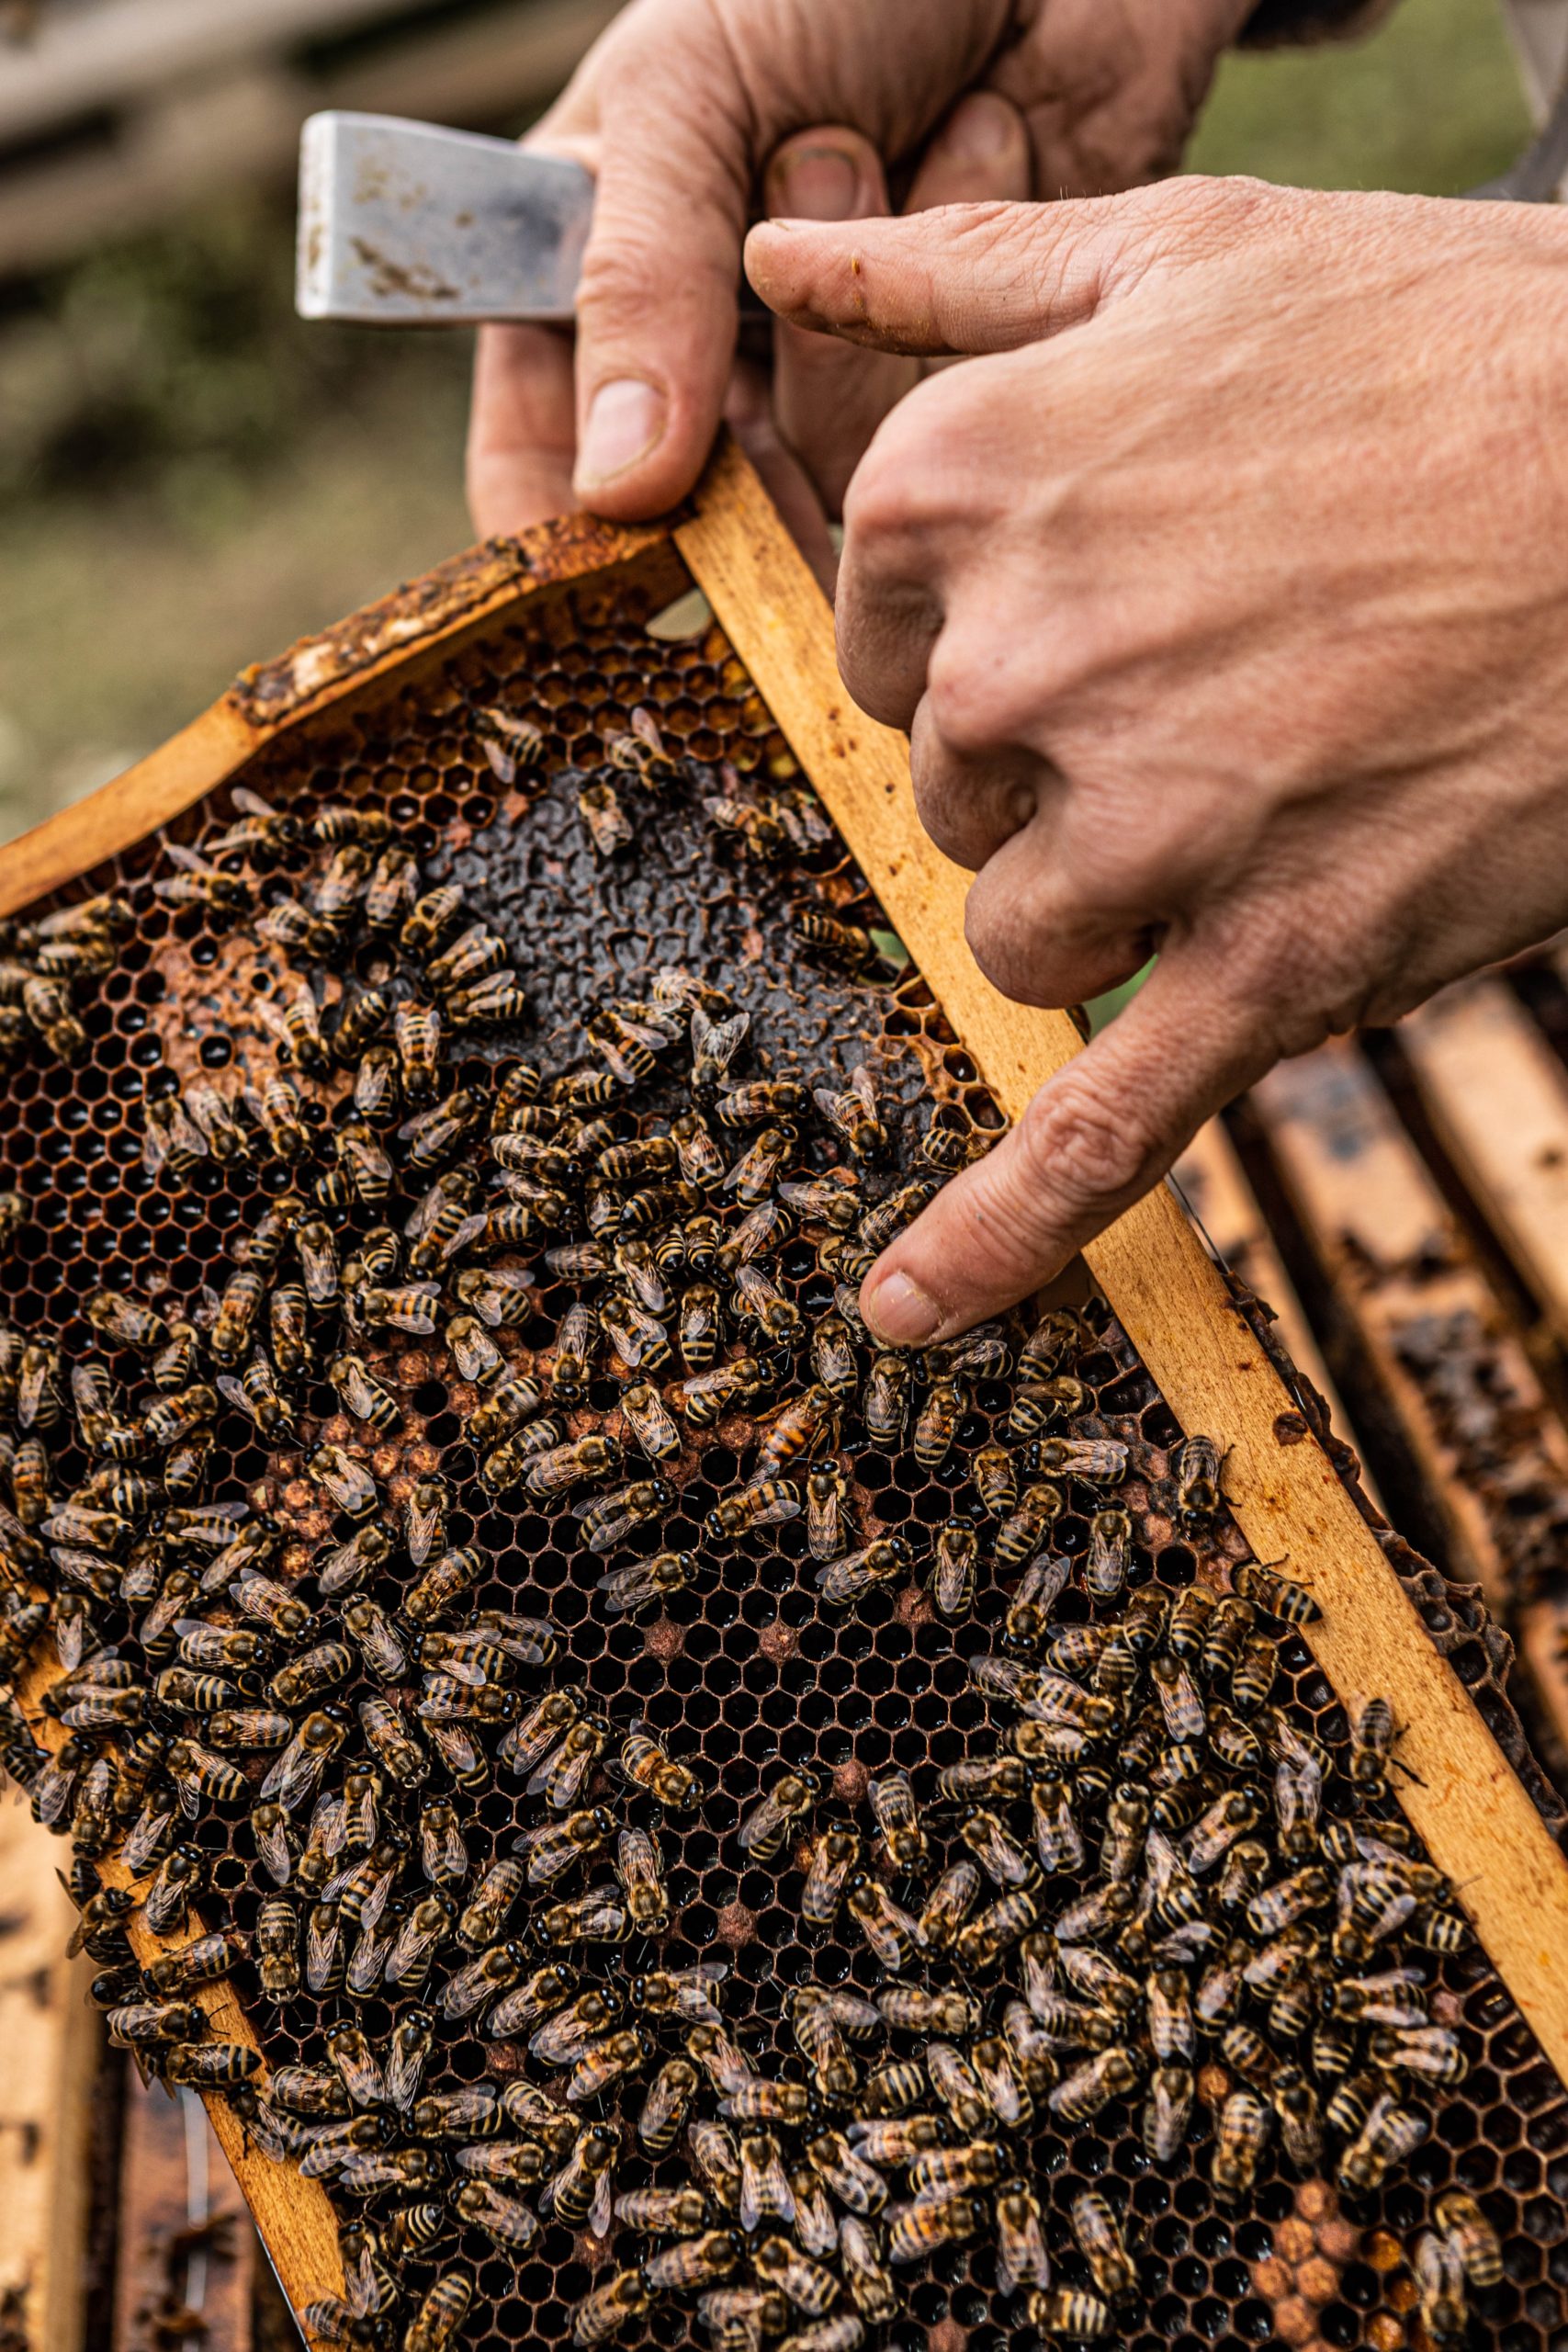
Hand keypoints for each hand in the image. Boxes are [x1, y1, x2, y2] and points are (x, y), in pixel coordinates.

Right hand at [465, 0, 1250, 535]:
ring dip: (849, 312)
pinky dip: (952, 287)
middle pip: (701, 503)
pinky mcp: (964, 385)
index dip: (563, 529)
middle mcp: (720, 353)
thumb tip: (614, 486)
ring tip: (865, 141)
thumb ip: (636, 283)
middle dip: (742, 422)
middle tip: (774, 314)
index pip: (547, 452)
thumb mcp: (687, 93)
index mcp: (604, 276)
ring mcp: (844, 377)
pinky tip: (969, 145)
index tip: (597, 567)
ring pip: (830, 470)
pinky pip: (941, 427)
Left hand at [743, 183, 1567, 1341]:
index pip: (884, 645)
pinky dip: (1003, 1229)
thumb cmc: (1453, 344)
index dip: (990, 639)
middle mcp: (1024, 665)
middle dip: (1057, 765)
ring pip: (1023, 936)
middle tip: (1228, 677)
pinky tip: (915, 1309)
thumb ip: (954, 270)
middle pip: (955, 796)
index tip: (1103, 604)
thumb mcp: (1192, 248)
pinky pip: (1099, 1126)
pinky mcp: (1272, 965)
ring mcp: (1150, 828)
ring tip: (1270, 795)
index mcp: (969, 489)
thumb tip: (778, 250)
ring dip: (1110, 897)